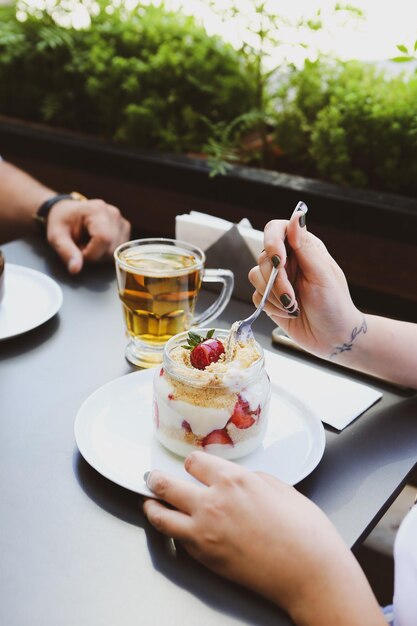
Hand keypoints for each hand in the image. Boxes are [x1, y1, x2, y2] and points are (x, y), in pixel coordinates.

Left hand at [46, 198, 130, 273]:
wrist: (68, 212)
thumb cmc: (61, 221)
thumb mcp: (56, 236)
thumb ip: (66, 252)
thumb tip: (75, 270)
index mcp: (97, 210)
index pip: (104, 240)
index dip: (91, 252)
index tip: (78, 249)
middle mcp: (114, 214)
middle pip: (111, 248)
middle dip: (95, 255)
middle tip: (81, 245)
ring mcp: (122, 222)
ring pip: (117, 252)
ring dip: (101, 254)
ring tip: (89, 243)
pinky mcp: (125, 229)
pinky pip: (120, 250)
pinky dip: (108, 251)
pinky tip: (98, 244)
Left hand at [143, 452, 382, 624]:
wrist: (310, 572)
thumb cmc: (304, 531)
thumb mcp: (278, 487)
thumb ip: (250, 479)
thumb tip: (238, 480)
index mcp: (232, 479)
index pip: (194, 462)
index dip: (192, 463)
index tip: (190, 466)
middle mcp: (212, 502)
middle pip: (167, 485)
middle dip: (156, 479)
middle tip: (151, 478)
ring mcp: (203, 532)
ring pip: (161, 515)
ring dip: (152, 506)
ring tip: (150, 503)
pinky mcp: (204, 557)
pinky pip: (178, 539)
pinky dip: (172, 531)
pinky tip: (173, 527)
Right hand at [248, 205, 363, 358]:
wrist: (333, 338)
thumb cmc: (335, 305)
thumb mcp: (322, 273)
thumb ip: (305, 245)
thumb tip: (297, 215)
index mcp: (304, 248)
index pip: (277, 229)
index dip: (272, 241)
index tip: (279, 260)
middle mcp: (289, 261)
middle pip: (264, 257)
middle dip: (276, 280)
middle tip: (292, 296)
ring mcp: (278, 280)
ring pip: (255, 276)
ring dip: (273, 295)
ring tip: (293, 306)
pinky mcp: (269, 298)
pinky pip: (256, 295)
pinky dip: (270, 306)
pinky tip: (288, 312)